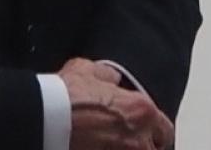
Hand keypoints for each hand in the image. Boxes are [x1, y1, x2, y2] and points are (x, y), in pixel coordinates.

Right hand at [58, 58, 174, 149]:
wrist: (46, 117)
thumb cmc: (66, 95)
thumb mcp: (87, 70)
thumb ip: (107, 76)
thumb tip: (112, 78)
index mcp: (142, 111)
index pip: (164, 130)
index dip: (153, 132)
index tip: (145, 134)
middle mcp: (139, 139)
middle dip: (143, 146)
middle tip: (126, 143)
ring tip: (110, 146)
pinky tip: (97, 149)